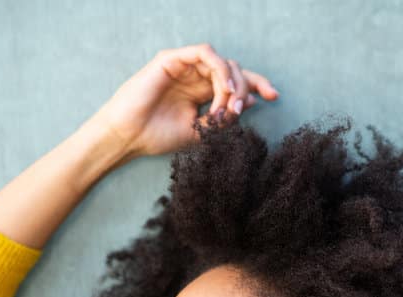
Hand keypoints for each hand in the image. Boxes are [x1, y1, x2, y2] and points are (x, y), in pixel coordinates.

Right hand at [88, 43, 278, 159]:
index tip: (274, 97)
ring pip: (222, 62)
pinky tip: (221, 90)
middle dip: (246, 86)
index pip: (235, 83)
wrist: (128, 138)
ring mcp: (184, 66)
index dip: (257, 85)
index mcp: (201, 93)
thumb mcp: (200, 132)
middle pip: (234, 70)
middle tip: (239, 109)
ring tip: (227, 106)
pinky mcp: (172, 59)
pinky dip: (219, 70)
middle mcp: (195, 76)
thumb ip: (223, 118)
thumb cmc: (157, 136)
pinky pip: (205, 53)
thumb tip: (249, 101)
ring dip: (232, 82)